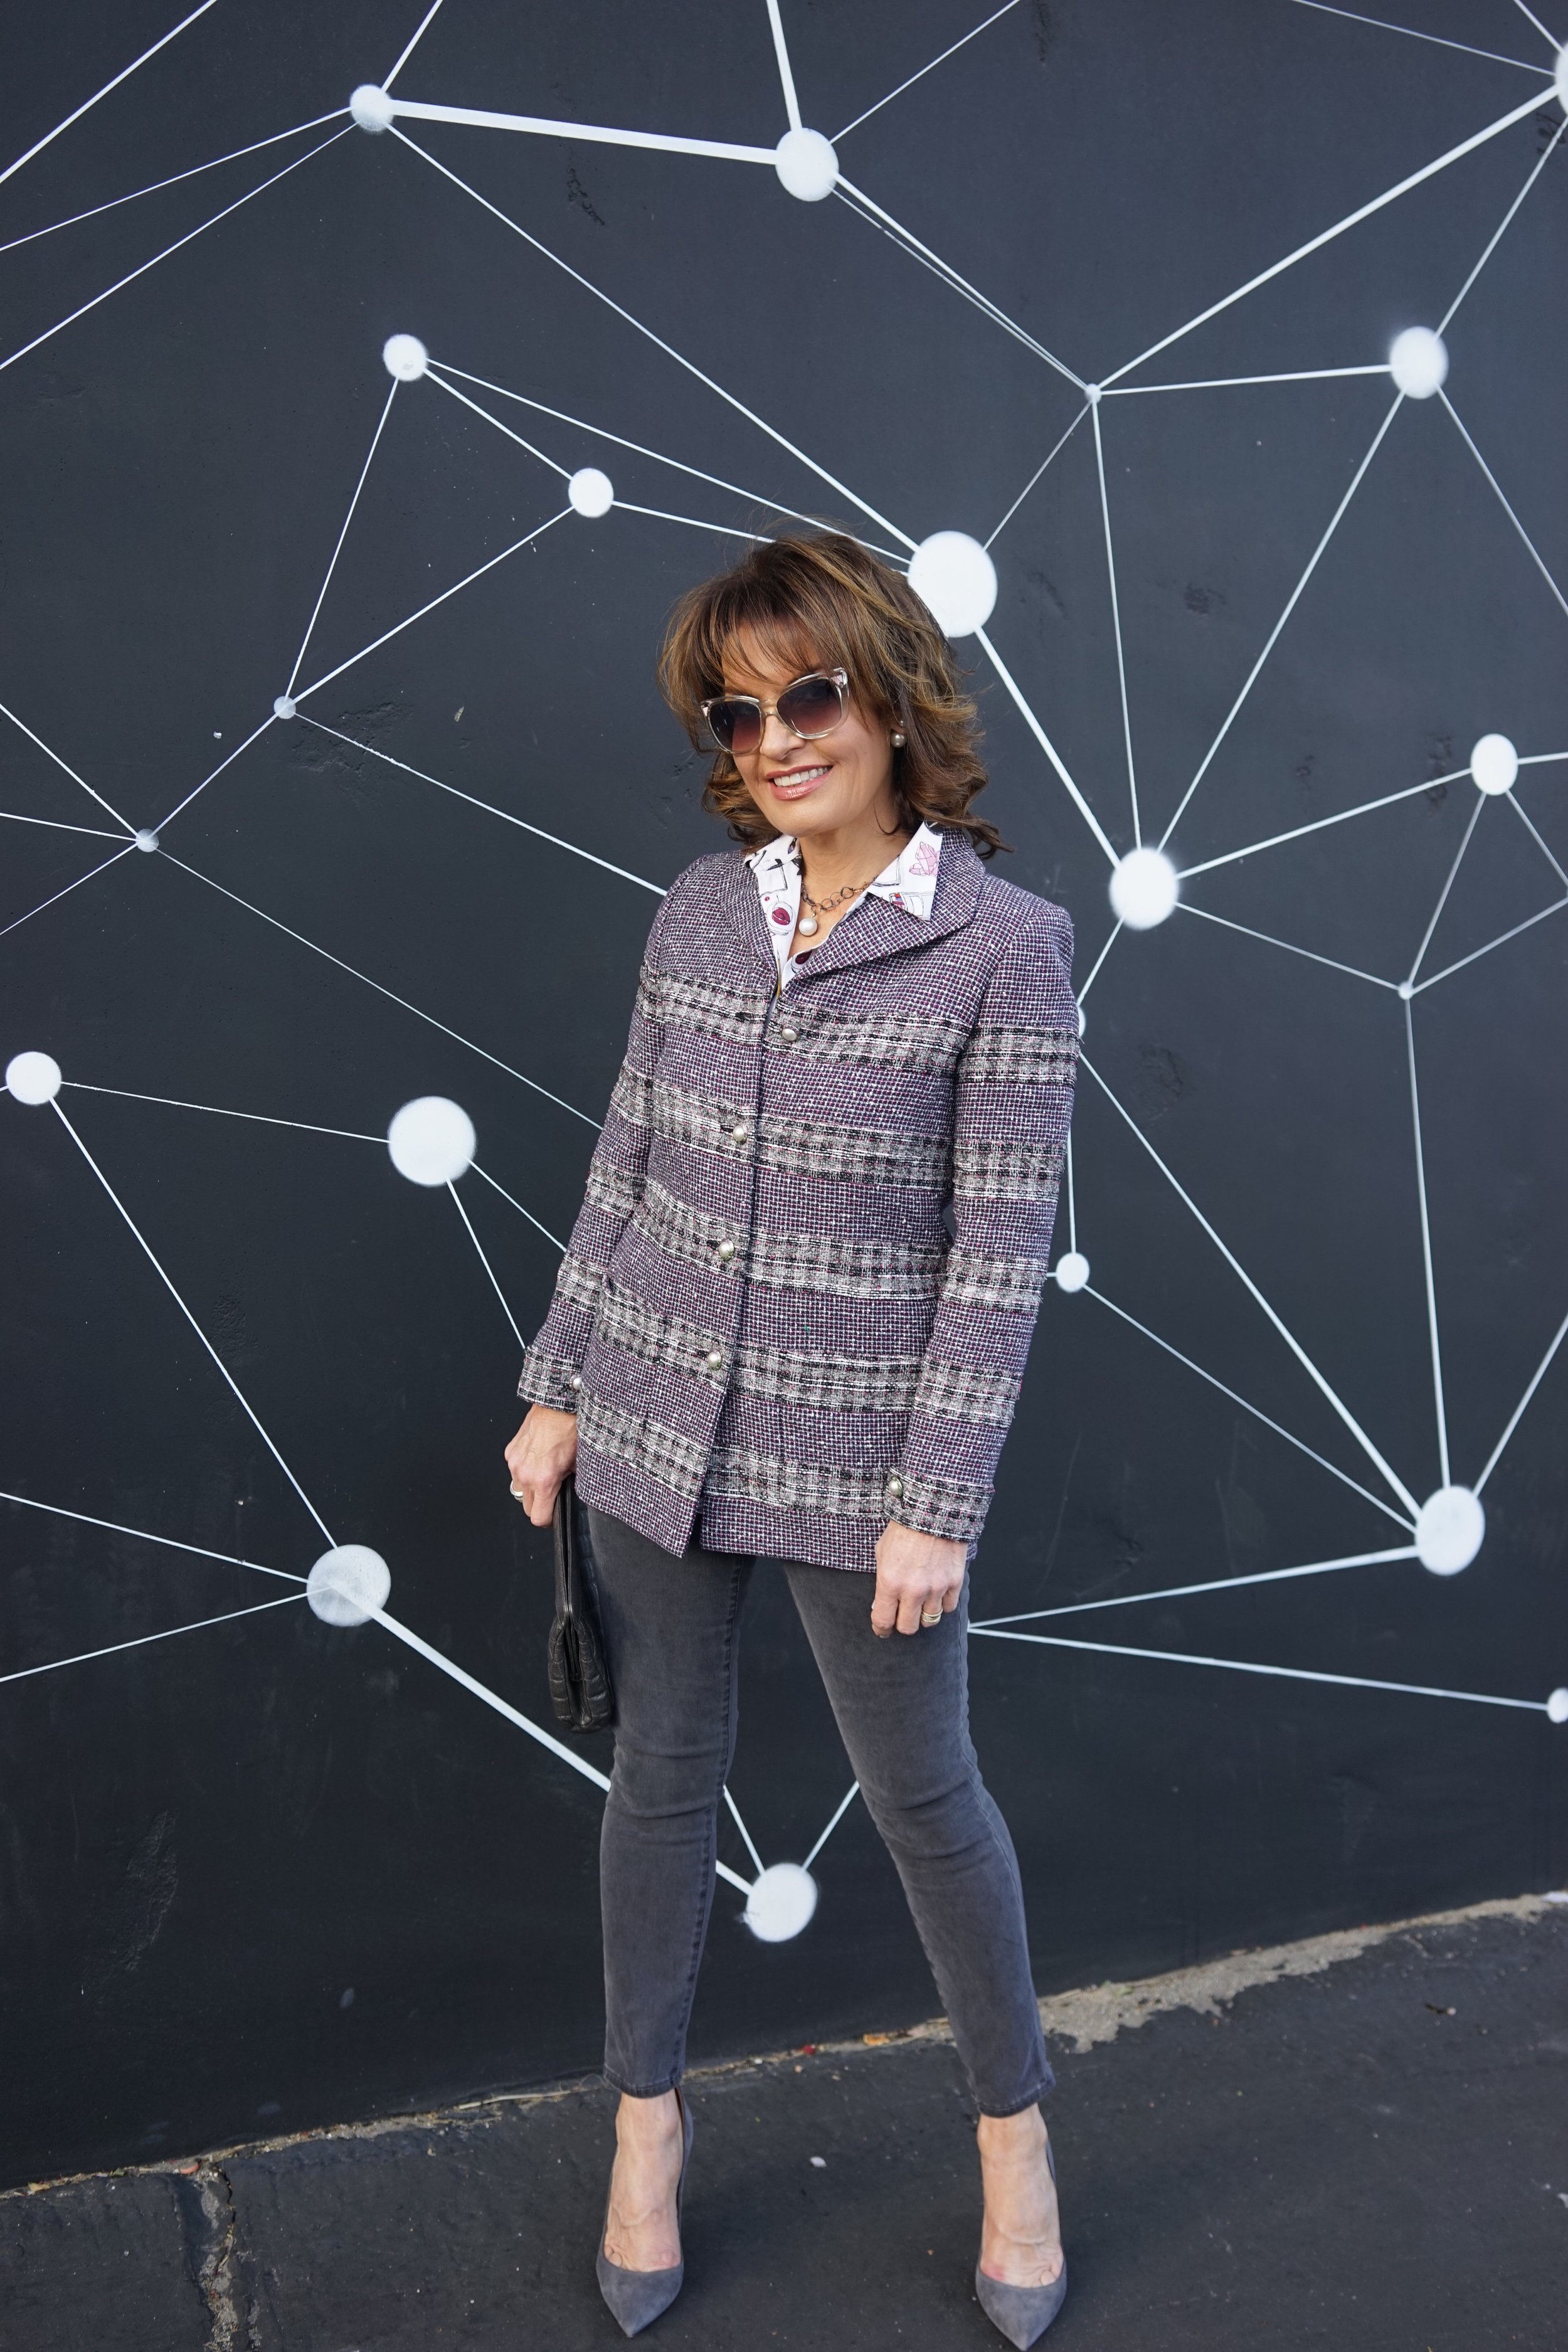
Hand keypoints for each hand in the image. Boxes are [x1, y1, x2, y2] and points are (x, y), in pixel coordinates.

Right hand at [503, 1404, 578, 1526]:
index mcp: (543, 1479)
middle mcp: (525, 1473)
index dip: (549, 1520)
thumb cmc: (570, 1427)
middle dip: (539, 1504)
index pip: (538, 1518)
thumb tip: (571, 1492)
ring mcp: (515, 1463)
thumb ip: (572, 1483)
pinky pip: (516, 1471)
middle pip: (526, 1508)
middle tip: (553, 1492)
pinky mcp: (510, 1452)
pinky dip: (525, 1470)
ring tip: (546, 1473)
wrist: (557, 1404)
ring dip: (531, 1488)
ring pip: (519, 1489)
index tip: (554, 1515)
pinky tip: (538, 1459)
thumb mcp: (580, 1462)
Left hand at [871, 1519, 966, 1636]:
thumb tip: (882, 1603)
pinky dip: (942, 1605)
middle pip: (908, 1628)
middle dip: (902, 1624)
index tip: (883, 1629)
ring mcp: (936, 1588)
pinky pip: (948, 1608)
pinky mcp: (954, 1582)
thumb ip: (883, 1581)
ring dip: (923, 1615)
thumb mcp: (882, 1553)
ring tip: (920, 1604)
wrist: (932, 1510)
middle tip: (902, 1616)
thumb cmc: (904, 1528)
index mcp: (890, 1582)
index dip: (881, 1629)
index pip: (883, 1621)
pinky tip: (937, 1594)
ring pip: (930, 1621)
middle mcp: (913, 1590)